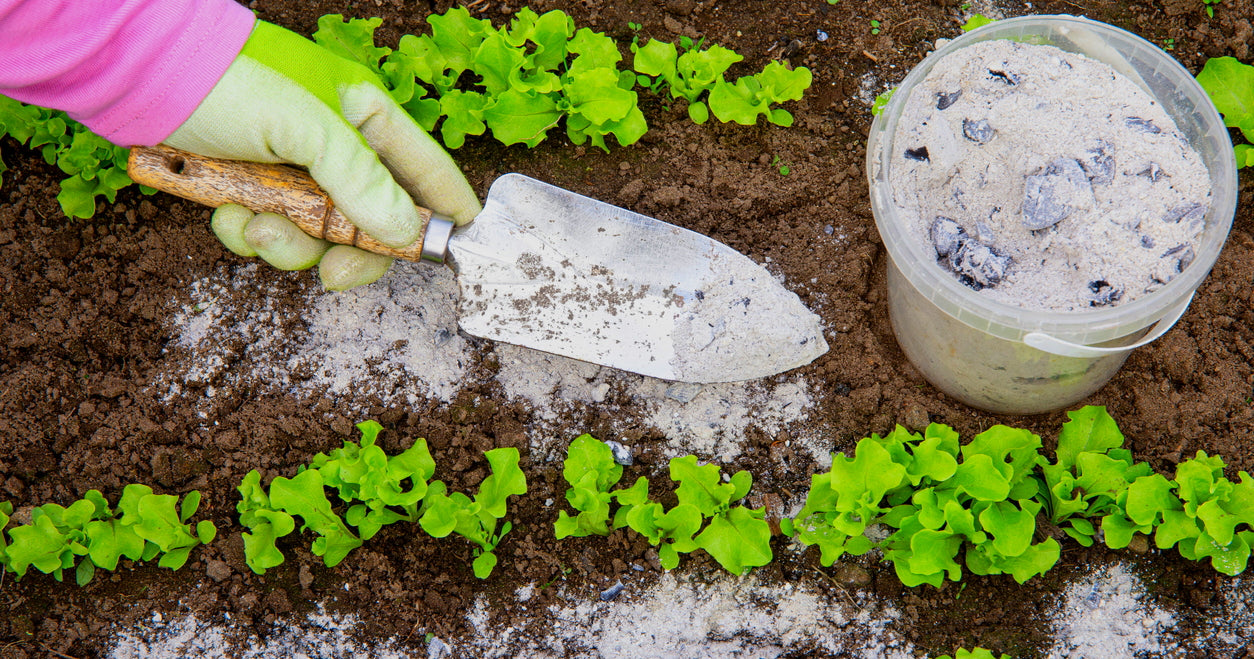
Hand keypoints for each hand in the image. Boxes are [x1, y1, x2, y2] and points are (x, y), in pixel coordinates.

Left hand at [164, 20, 480, 289]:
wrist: (140, 78)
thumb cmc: (230, 80)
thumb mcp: (307, 128)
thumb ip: (361, 181)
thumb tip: (404, 232)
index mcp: (365, 116)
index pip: (424, 169)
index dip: (444, 210)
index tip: (456, 251)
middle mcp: (336, 146)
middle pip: (373, 221)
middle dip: (349, 250)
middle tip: (334, 272)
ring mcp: (295, 172)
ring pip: (318, 236)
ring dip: (287, 243)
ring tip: (253, 223)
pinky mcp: (255, 190)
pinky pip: (272, 233)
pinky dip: (248, 234)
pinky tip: (226, 213)